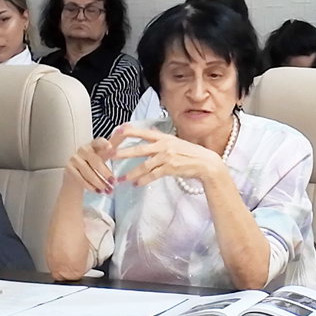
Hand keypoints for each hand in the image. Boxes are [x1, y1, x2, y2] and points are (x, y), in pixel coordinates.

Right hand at [64, 137, 116, 192]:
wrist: (77, 174)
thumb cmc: (94, 162)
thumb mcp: (105, 154)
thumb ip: (115, 143)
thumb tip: (126, 128)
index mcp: (94, 144)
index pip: (99, 142)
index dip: (104, 144)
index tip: (110, 147)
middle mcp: (83, 149)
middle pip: (95, 161)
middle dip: (106, 173)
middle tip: (114, 182)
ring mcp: (74, 158)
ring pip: (88, 172)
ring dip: (99, 183)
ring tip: (108, 190)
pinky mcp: (69, 169)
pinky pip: (80, 179)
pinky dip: (90, 186)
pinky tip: (97, 191)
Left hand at [110, 126, 225, 186]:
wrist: (205, 163)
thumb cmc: (189, 153)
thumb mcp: (174, 141)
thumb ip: (161, 138)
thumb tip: (149, 132)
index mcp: (163, 137)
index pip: (142, 132)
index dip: (127, 132)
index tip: (115, 133)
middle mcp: (164, 145)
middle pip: (139, 149)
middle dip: (122, 153)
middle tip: (109, 156)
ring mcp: (167, 157)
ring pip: (144, 165)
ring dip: (131, 173)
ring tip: (120, 179)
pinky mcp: (170, 168)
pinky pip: (153, 175)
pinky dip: (143, 180)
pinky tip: (136, 184)